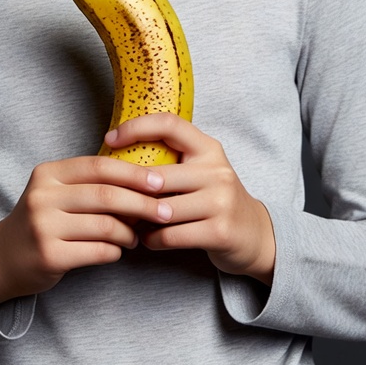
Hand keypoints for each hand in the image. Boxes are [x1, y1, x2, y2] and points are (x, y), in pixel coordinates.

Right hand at [0, 155, 173, 305]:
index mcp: (49, 173)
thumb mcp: (57, 191)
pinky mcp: (49, 255)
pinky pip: (96, 251)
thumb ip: (89, 183)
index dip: (133, 173)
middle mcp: (43, 196)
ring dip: (129, 232)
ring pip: (104, 225)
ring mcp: (43, 226)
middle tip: (165, 211)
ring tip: (136, 236)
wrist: (3, 257)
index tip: (159, 181)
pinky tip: (118, 251)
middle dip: (142, 203)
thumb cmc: (43, 220)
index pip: (99, 166)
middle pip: (105, 195)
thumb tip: (143, 180)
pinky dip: (114, 251)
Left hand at [104, 114, 276, 284]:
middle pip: (157, 176)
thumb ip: (171, 160)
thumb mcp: (201, 170)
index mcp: (208, 148)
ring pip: (162, 209)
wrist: (255, 234)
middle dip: (130, 190)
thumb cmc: (214, 199)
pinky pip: (171, 235)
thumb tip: (118, 157)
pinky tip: (148, 238)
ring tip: (129, 220)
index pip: (169, 124)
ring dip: (139, 218)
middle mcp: (217, 170)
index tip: (110, 139)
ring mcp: (220, 201)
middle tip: (112, 197)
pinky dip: (153, 239)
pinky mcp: (219, 232)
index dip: (136, 127)